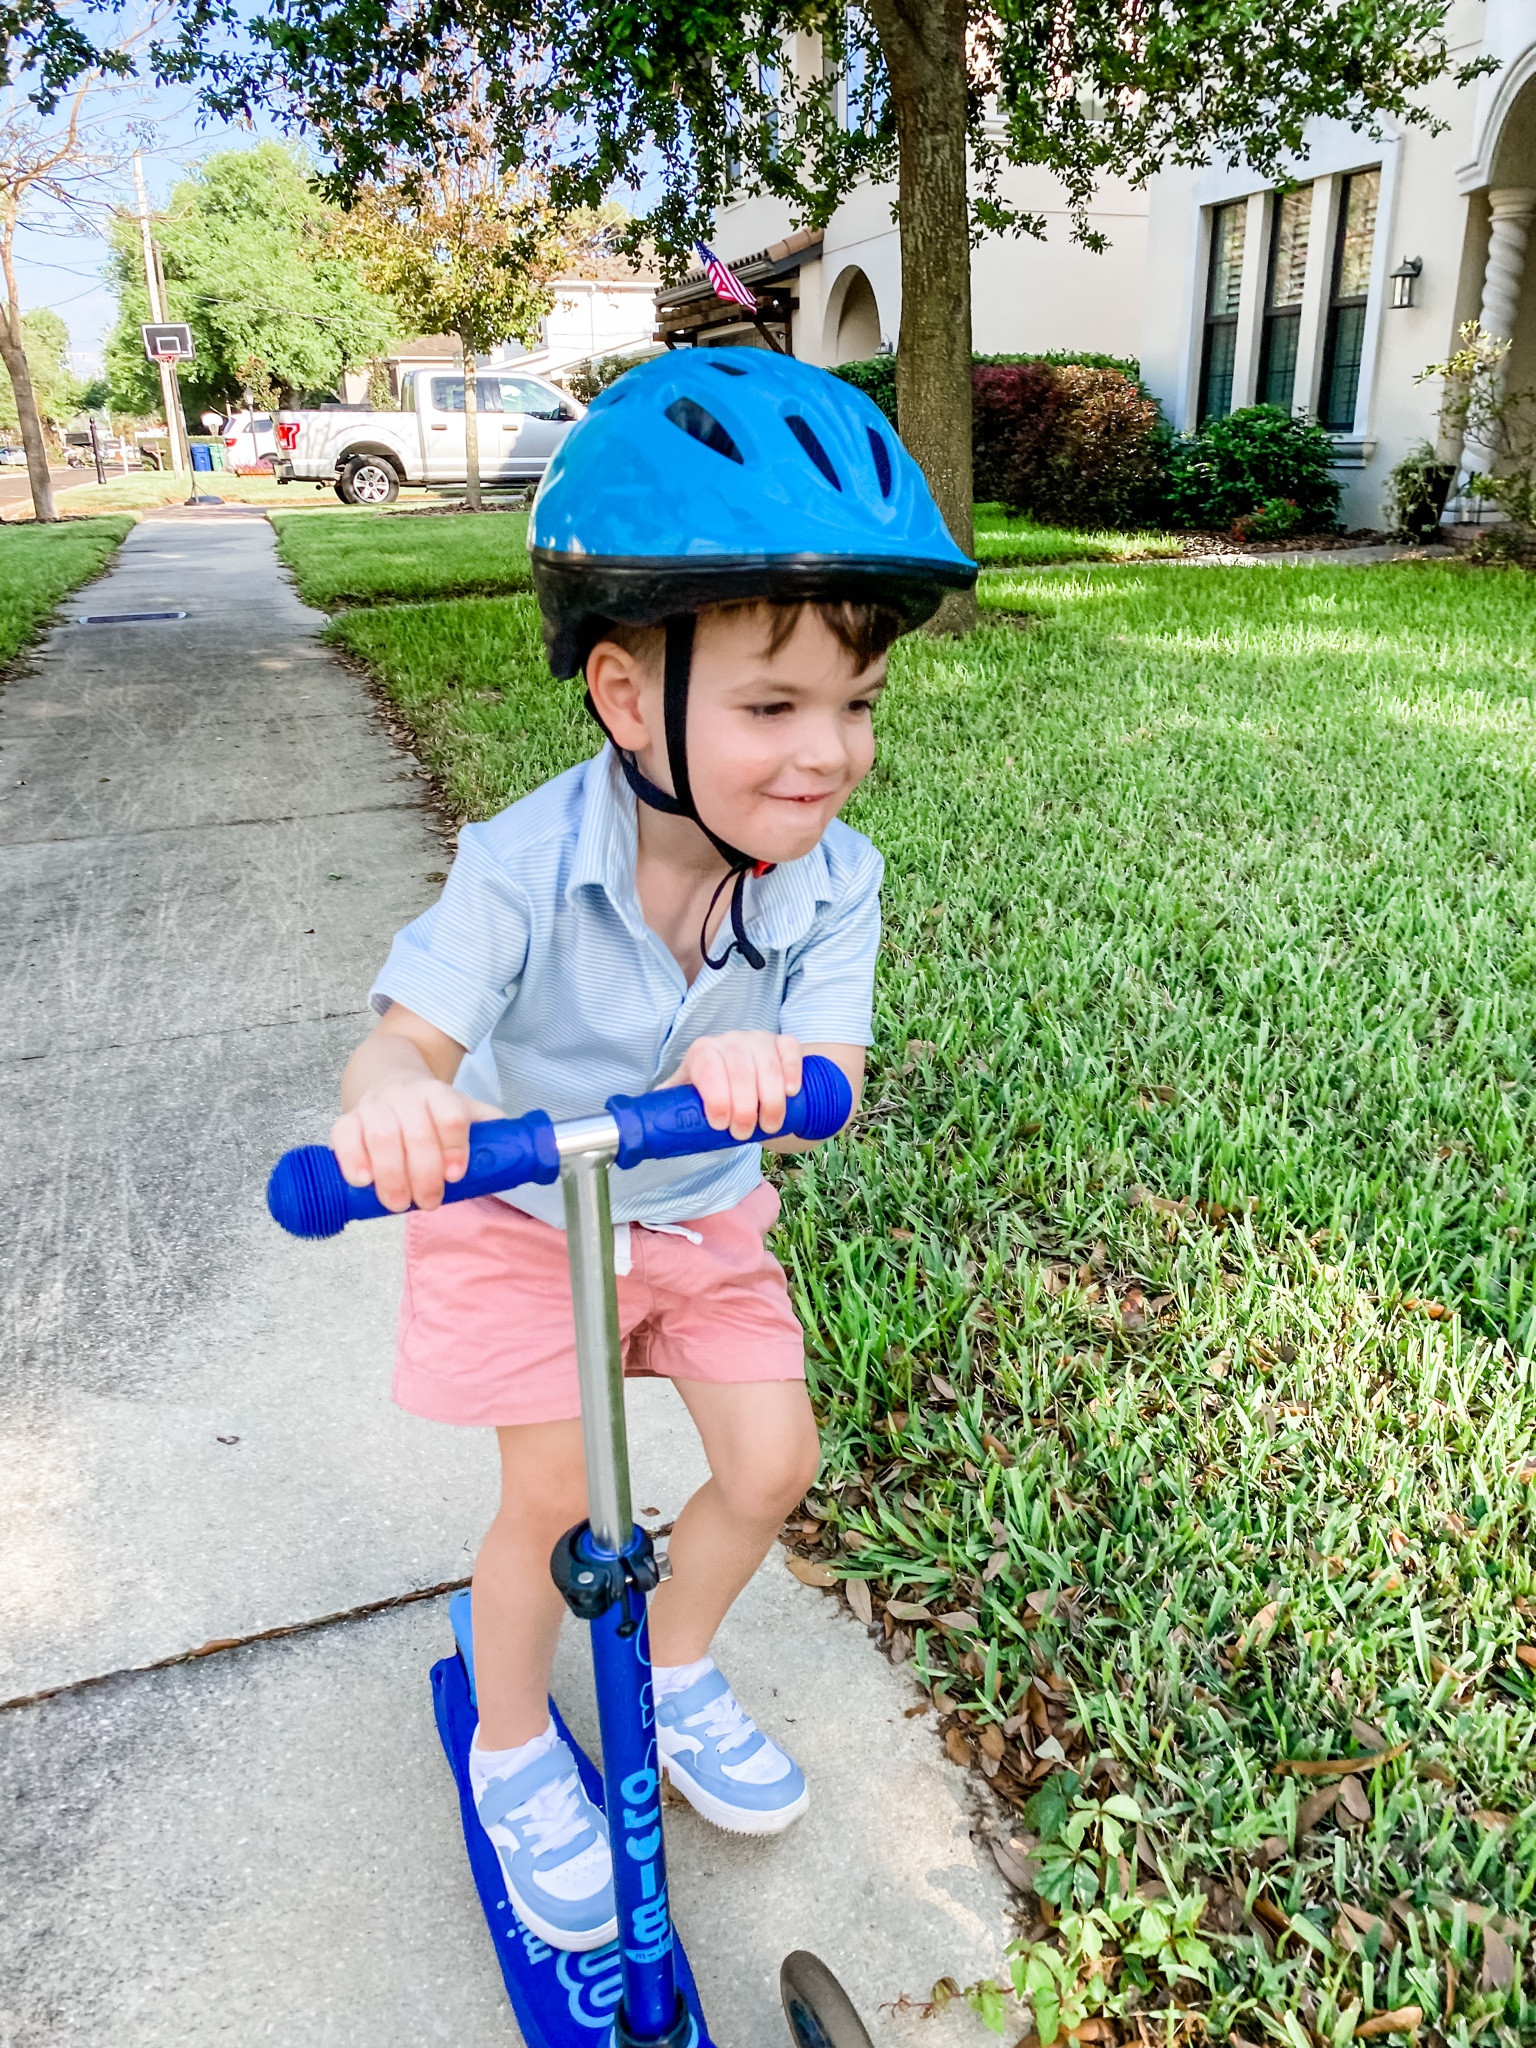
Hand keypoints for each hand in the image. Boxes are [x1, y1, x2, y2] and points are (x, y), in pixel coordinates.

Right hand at [329, 1077, 499, 1212]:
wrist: (389, 1078)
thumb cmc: (429, 1109)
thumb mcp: (462, 1109)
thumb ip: (488, 1127)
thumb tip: (523, 1150)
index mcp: (439, 1094)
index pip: (450, 1115)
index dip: (455, 1147)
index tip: (456, 1176)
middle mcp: (406, 1096)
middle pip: (415, 1132)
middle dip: (423, 1174)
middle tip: (428, 1202)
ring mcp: (375, 1106)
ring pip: (380, 1136)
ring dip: (391, 1175)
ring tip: (398, 1202)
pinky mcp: (348, 1119)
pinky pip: (343, 1136)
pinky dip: (351, 1160)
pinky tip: (362, 1181)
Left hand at [664, 1031, 802, 1140]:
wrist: (744, 1075)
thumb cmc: (714, 1090)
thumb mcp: (690, 1094)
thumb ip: (671, 1105)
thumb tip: (643, 1124)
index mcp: (703, 1052)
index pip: (708, 1069)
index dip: (716, 1096)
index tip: (720, 1124)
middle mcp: (730, 1041)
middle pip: (740, 1070)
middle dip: (744, 1107)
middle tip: (744, 1133)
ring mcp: (758, 1039)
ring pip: (768, 1065)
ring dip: (771, 1099)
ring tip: (769, 1126)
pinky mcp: (782, 1043)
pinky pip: (790, 1050)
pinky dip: (792, 1070)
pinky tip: (791, 1092)